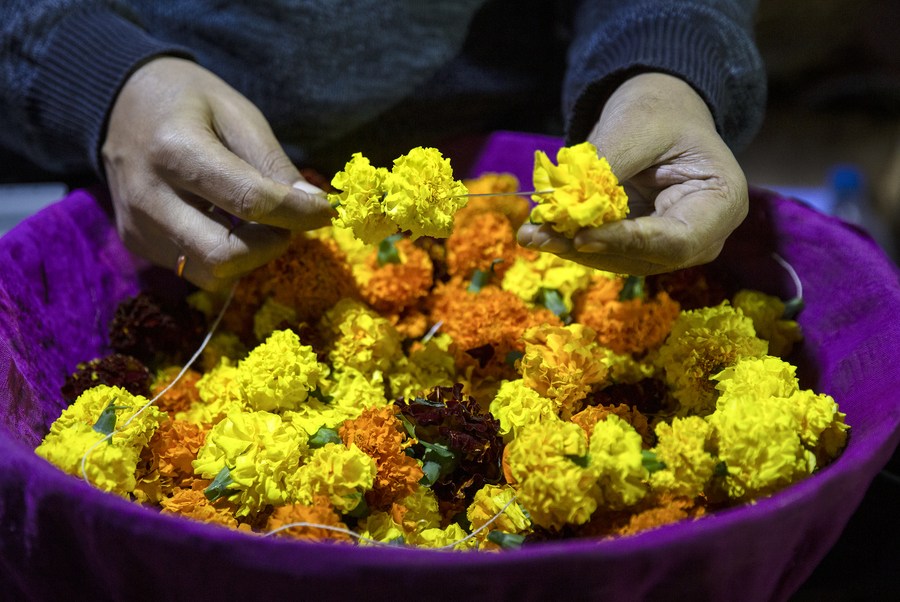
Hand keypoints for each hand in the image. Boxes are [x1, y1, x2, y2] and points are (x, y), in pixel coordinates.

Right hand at [102, 57, 333, 290]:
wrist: (121, 105)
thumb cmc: (189, 103)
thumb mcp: (238, 114)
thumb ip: (274, 163)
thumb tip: (315, 207)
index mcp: (176, 149)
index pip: (249, 201)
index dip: (297, 213)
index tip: (326, 211)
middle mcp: (149, 196)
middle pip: (225, 256)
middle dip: (270, 245)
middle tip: (285, 219)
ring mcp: (138, 226)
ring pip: (212, 273)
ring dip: (249, 255)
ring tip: (254, 220)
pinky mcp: (137, 245)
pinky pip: (195, 269)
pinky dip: (224, 255)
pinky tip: (223, 222)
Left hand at [517, 72, 748, 274]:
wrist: (660, 114)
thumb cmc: (660, 112)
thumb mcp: (638, 126)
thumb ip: (608, 166)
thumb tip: (565, 204)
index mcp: (722, 203)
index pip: (677, 240)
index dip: (627, 243)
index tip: (580, 237)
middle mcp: (703, 236)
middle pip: (644, 258)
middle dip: (589, 249)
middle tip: (539, 236)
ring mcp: (670, 246)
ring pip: (618, 260)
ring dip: (571, 250)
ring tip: (531, 233)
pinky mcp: (639, 246)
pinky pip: (604, 251)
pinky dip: (570, 243)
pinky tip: (538, 232)